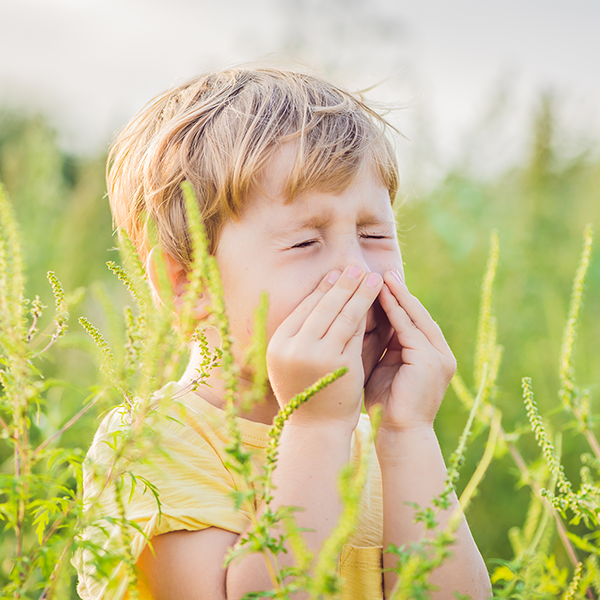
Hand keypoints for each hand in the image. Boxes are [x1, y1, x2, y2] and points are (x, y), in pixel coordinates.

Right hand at [267, 265, 383, 429]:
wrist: (316, 429)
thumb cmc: (309, 393)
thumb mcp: (299, 361)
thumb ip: (310, 335)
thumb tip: (327, 298)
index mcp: (278, 344)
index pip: (304, 309)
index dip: (322, 290)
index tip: (335, 275)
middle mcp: (292, 347)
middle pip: (321, 307)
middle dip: (341, 284)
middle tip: (355, 266)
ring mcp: (315, 355)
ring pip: (340, 315)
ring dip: (358, 292)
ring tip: (370, 276)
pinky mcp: (338, 363)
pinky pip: (354, 331)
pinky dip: (366, 312)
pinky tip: (375, 299)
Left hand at [364, 270, 455, 432]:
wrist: (399, 435)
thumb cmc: (385, 404)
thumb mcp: (383, 367)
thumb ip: (381, 345)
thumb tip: (362, 320)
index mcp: (431, 356)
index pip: (413, 321)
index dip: (398, 301)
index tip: (379, 282)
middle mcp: (440, 353)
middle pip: (417, 314)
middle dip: (399, 292)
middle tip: (382, 270)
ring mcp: (439, 356)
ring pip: (415, 318)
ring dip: (397, 296)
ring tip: (381, 276)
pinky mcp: (431, 360)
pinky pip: (409, 329)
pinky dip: (394, 311)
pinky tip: (381, 296)